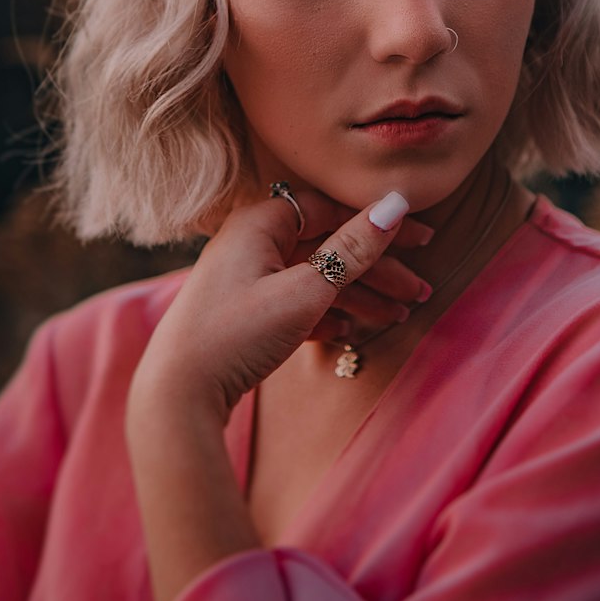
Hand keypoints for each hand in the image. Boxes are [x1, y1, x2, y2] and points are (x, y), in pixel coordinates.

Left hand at [126, 189, 432, 428]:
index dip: (378, 223)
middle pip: (328, 245)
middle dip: (377, 269)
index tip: (421, 239)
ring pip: (316, 278)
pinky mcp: (245, 314)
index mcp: (260, 223)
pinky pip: (298, 303)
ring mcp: (246, 280)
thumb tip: (394, 204)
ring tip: (400, 317)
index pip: (330, 209)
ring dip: (360, 296)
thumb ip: (352, 248)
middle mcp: (252, 243)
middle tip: (420, 290)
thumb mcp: (304, 291)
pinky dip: (328, 315)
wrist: (177, 396)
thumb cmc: (236, 334)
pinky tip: (353, 332)